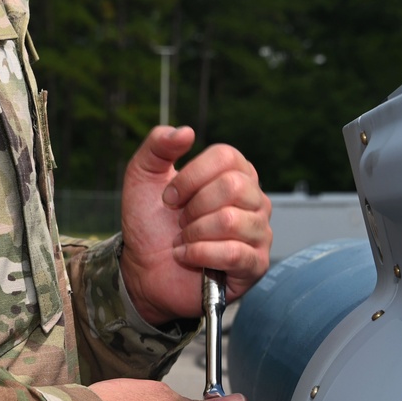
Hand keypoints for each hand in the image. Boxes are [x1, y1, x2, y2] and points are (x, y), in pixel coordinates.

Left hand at [120, 126, 271, 325]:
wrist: (143, 268)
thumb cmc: (150, 223)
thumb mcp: (143, 177)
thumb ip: (157, 146)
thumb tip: (186, 132)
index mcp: (236, 173)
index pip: (227, 157)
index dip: (190, 177)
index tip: (168, 197)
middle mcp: (254, 200)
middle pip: (233, 187)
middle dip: (193, 207)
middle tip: (180, 222)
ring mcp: (259, 233)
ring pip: (231, 221)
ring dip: (194, 233)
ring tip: (184, 240)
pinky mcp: (255, 265)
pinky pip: (234, 253)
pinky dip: (199, 254)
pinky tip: (187, 257)